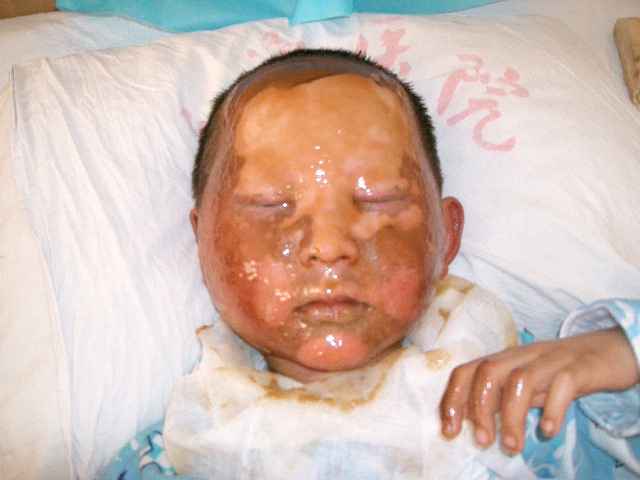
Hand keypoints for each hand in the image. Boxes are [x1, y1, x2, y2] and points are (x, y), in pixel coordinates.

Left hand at [439, 327, 639, 454]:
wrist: (604, 351)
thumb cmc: (556, 372)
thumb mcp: (522, 385)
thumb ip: (498, 399)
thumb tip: (470, 421)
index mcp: (503, 360)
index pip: (467, 371)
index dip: (453, 399)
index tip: (450, 431)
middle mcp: (522, 356)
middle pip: (489, 372)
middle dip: (480, 409)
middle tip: (484, 441)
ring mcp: (550, 359)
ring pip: (521, 379)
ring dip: (512, 415)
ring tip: (513, 445)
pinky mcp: (580, 367)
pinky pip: (564, 382)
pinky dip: (553, 408)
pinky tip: (548, 430)